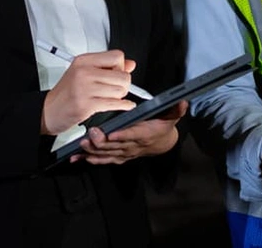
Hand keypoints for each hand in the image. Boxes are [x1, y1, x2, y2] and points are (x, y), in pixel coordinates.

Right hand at [41, 49, 139, 135]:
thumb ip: (108, 67)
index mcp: (84, 61)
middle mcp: (84, 72)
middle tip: (117, 89)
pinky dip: (123, 106)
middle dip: (125, 84)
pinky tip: (125, 105)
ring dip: (121, 96)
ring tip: (112, 98)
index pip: (117, 56)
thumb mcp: (84, 73)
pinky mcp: (87, 104)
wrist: (48, 111)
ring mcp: (85, 88)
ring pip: (120, 90)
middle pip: (122, 75)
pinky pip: (114, 103)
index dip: (121, 67)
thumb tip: (131, 64)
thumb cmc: (66, 93)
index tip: (117, 74)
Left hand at [70, 100, 187, 164]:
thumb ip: (176, 109)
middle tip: (91, 134)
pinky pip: (103, 159)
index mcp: (145, 134)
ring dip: (94, 150)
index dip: (123, 135)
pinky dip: (91, 159)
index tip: (112, 133)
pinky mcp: (118, 156)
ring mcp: (124, 152)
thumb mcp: (172, 117)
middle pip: (116, 145)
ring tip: (82, 146)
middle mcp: (133, 145)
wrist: (161, 143)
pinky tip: (79, 157)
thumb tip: (182, 102)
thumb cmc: (162, 127)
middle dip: (102, 141)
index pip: (133, 135)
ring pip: (108, 153)